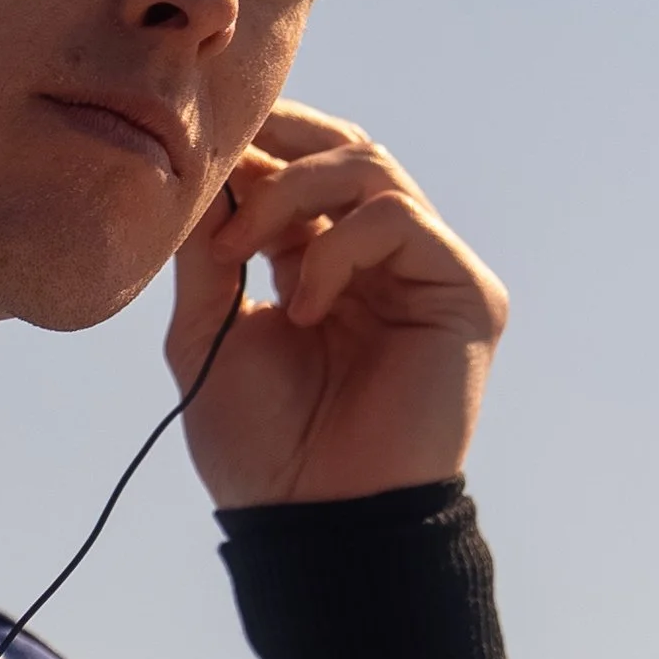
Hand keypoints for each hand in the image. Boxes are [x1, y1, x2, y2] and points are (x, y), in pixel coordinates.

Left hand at [167, 104, 507, 506]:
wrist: (312, 520)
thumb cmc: (261, 445)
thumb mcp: (208, 328)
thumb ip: (205, 246)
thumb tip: (200, 165)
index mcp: (321, 261)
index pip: (301, 165)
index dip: (253, 143)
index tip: (193, 148)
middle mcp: (381, 258)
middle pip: (344, 147)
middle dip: (277, 138)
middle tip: (220, 157)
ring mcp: (427, 271)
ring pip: (371, 167)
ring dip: (292, 191)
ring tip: (243, 248)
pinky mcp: (466, 293)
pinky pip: (400, 219)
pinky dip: (338, 246)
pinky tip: (303, 306)